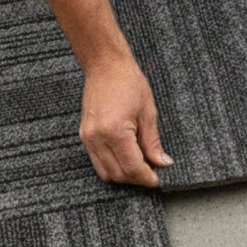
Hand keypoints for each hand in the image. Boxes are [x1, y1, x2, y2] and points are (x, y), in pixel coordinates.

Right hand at [78, 56, 172, 186]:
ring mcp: (87, 138)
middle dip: (136, 178)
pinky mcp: (84, 136)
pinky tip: (126, 157)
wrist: (105, 66)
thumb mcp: (148, 113)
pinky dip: (112, 165)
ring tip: (140, 165)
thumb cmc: (128, 83)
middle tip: (152, 172)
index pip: (132, 167)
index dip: (147, 178)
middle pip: (117, 174)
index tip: (157, 180)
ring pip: (105, 172)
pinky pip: (97, 161)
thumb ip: (153, 143)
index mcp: (115, 132)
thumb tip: (162, 163)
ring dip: (123, 174)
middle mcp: (97, 138)